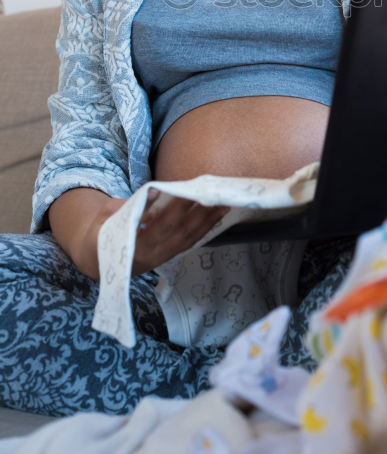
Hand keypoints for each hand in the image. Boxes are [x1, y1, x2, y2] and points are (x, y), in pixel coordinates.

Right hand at [49, 187, 227, 280]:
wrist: (97, 262)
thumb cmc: (99, 234)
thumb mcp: (103, 219)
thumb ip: (123, 206)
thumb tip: (152, 193)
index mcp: (131, 247)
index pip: (154, 226)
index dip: (167, 209)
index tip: (177, 191)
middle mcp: (150, 256)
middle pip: (177, 231)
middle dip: (196, 212)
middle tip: (210, 193)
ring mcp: (161, 257)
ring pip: (188, 238)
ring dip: (207, 221)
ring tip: (223, 204)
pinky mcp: (167, 256)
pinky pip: (189, 242)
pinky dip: (204, 229)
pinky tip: (216, 216)